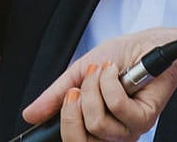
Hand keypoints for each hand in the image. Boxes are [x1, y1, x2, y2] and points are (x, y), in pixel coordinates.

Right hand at [21, 54, 164, 141]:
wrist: (146, 45)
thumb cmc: (118, 59)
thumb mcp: (77, 75)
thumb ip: (55, 95)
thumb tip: (30, 113)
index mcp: (94, 128)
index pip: (72, 141)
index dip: (64, 121)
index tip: (67, 95)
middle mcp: (111, 135)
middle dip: (72, 109)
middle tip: (79, 86)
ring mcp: (128, 130)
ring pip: (96, 122)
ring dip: (96, 87)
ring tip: (104, 72)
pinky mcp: (144, 119)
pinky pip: (116, 106)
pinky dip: (111, 82)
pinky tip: (116, 72)